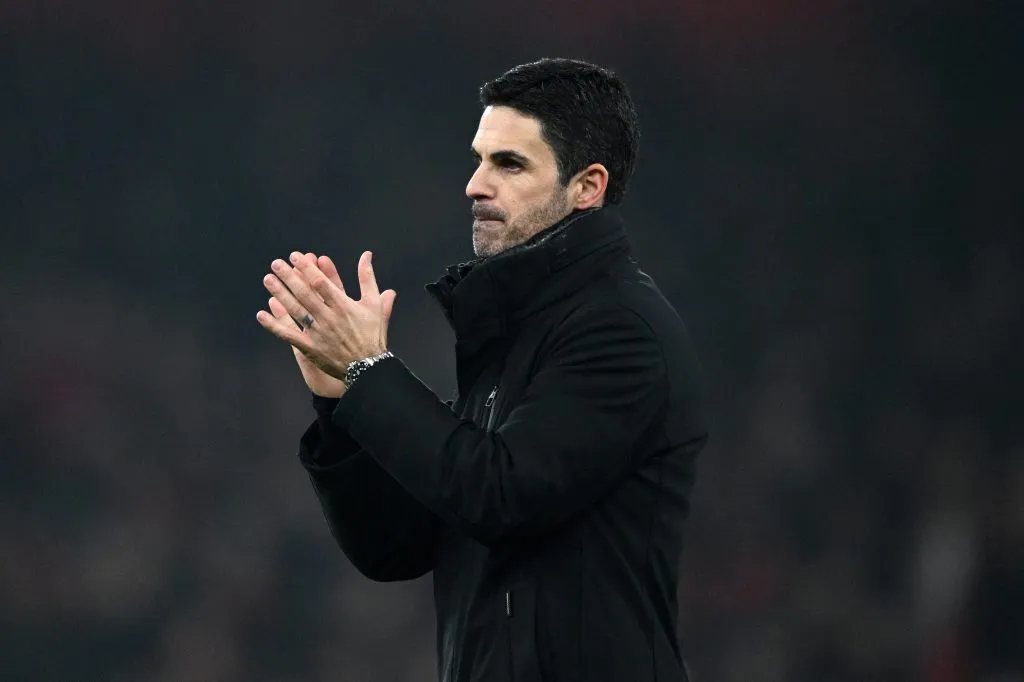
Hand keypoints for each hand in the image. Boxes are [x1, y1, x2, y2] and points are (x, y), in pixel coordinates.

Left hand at [258, 251, 396, 391]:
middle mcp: (329, 318)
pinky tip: (261, 315)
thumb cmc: (372, 333)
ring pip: (295, 310)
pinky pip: (289, 335)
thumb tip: (366, 254)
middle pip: (305, 294)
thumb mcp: (373, 303)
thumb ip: (367, 278)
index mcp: (344, 306)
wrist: (368, 367)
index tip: (295, 256)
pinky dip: (274, 325)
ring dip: (280, 294)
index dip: (307, 268)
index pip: (321, 283)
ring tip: (268, 279)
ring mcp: (318, 333)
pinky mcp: (310, 348)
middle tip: (276, 263)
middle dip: (289, 277)